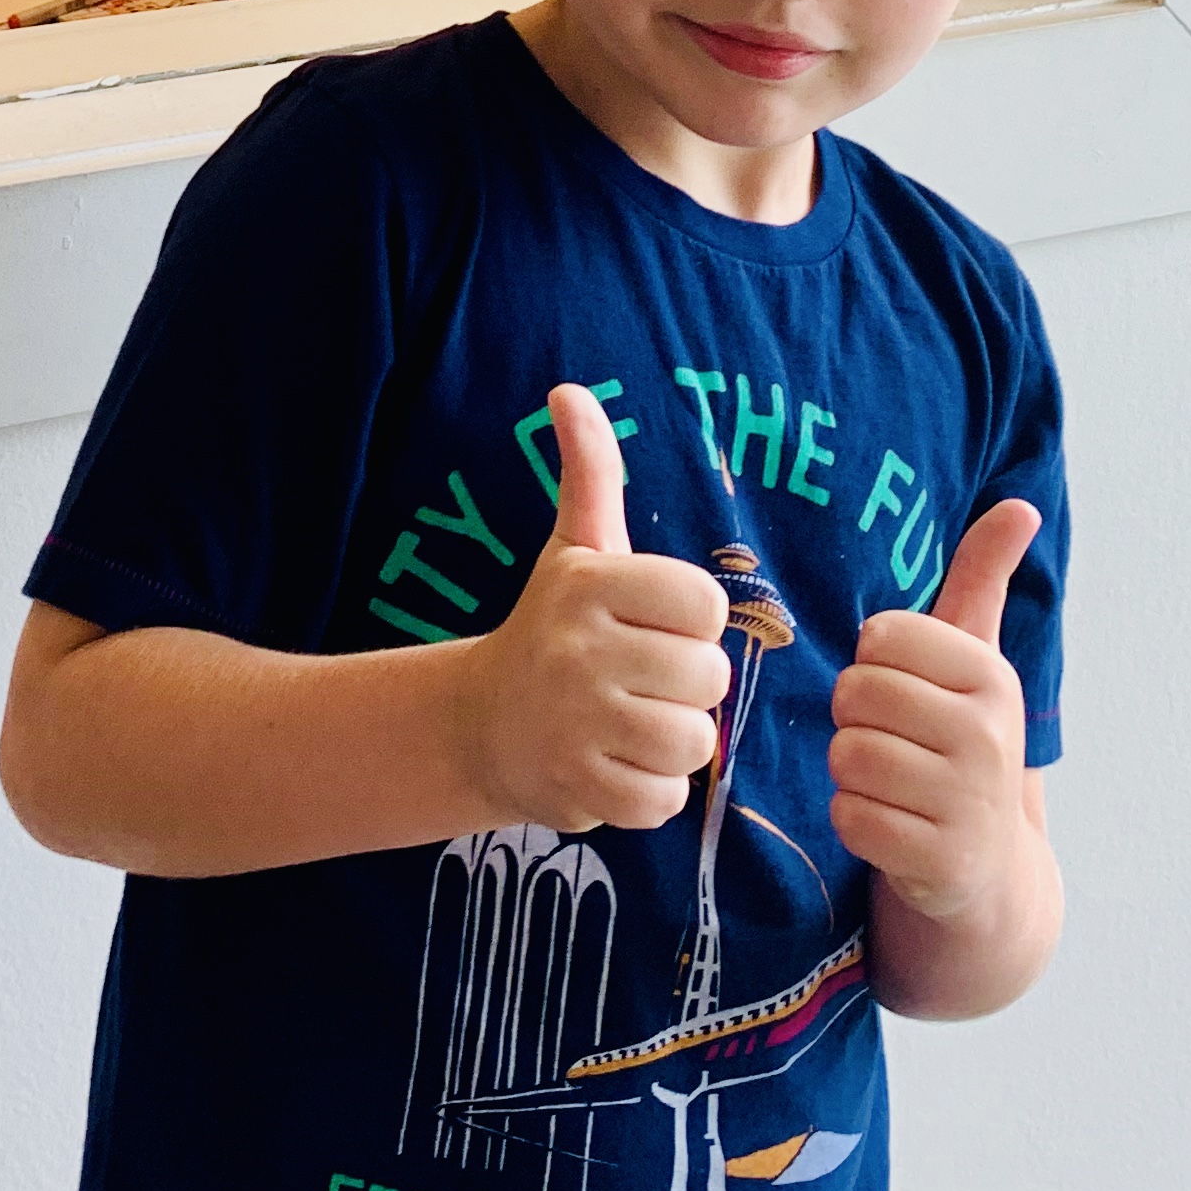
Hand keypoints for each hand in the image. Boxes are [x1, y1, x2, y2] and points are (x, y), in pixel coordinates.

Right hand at [459, 385, 729, 833]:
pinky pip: (666, 800)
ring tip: (634, 724)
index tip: (654, 622)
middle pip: (709, 678)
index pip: (706, 606)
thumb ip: (588, 472)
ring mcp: (577, 723)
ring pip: (694, 743)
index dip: (692, 621)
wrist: (481, 724)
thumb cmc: (554, 627)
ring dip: (675, 742)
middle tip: (643, 679)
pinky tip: (616, 764)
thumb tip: (569, 389)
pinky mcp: (579, 788)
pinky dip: (652, 792)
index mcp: (590, 583)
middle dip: (688, 685)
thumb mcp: (574, 547)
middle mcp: (580, 649)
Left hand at [827, 503, 1039, 921]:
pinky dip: (854, 821)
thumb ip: (982, 577)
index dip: (873, 663)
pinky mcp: (940, 861)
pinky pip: (848, 817)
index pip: (879, 636)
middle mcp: (988, 737)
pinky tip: (890, 824)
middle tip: (892, 740)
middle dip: (855, 719)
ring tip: (892, 782)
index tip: (905, 689)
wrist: (989, 866)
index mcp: (991, 676)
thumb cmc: (962, 739)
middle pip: (854, 694)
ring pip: (846, 756)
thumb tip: (1021, 504)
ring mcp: (968, 803)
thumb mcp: (975, 658)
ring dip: (852, 771)